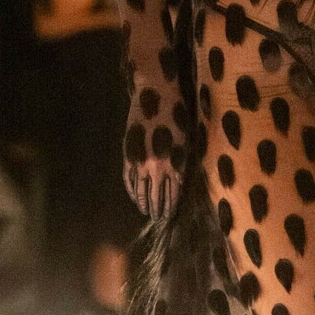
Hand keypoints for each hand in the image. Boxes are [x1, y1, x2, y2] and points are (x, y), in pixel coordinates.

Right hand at [123, 94, 185, 218]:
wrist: (156, 94)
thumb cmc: (179, 114)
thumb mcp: (186, 141)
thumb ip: (181, 163)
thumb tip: (178, 182)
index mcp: (175, 165)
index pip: (173, 195)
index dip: (171, 208)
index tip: (170, 217)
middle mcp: (157, 167)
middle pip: (156, 196)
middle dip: (158, 210)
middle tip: (158, 220)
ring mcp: (140, 162)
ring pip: (141, 190)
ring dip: (143, 203)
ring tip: (145, 212)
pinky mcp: (128, 154)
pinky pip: (128, 179)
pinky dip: (131, 190)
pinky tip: (134, 196)